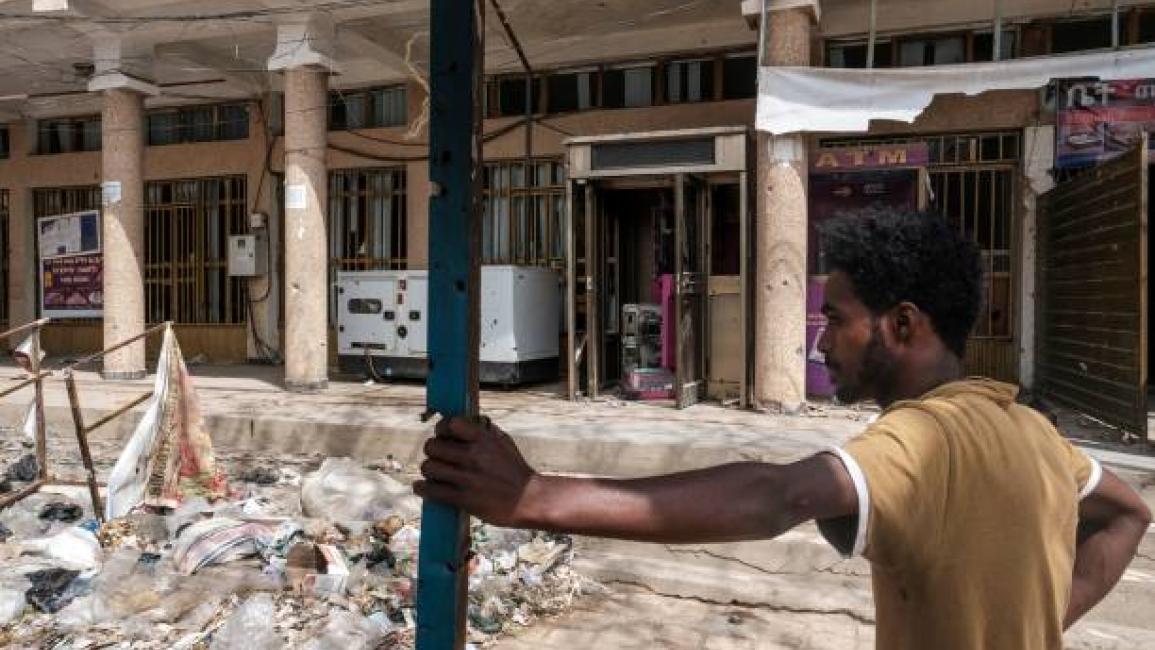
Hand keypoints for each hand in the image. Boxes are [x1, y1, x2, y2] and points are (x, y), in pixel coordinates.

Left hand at [414, 416, 540, 527]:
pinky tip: (423, 487)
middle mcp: (474, 456)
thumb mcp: (504, 442)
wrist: (529, 499)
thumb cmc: (516, 470)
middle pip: (432, 446)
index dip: (442, 429)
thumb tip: (464, 422)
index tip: (442, 435)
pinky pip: (431, 490)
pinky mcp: (463, 499)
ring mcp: (467, 478)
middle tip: (438, 457)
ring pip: (428, 467)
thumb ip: (484, 431)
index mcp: (484, 439)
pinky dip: (423, 488)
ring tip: (434, 473)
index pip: (450, 424)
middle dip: (433, 451)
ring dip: (429, 470)